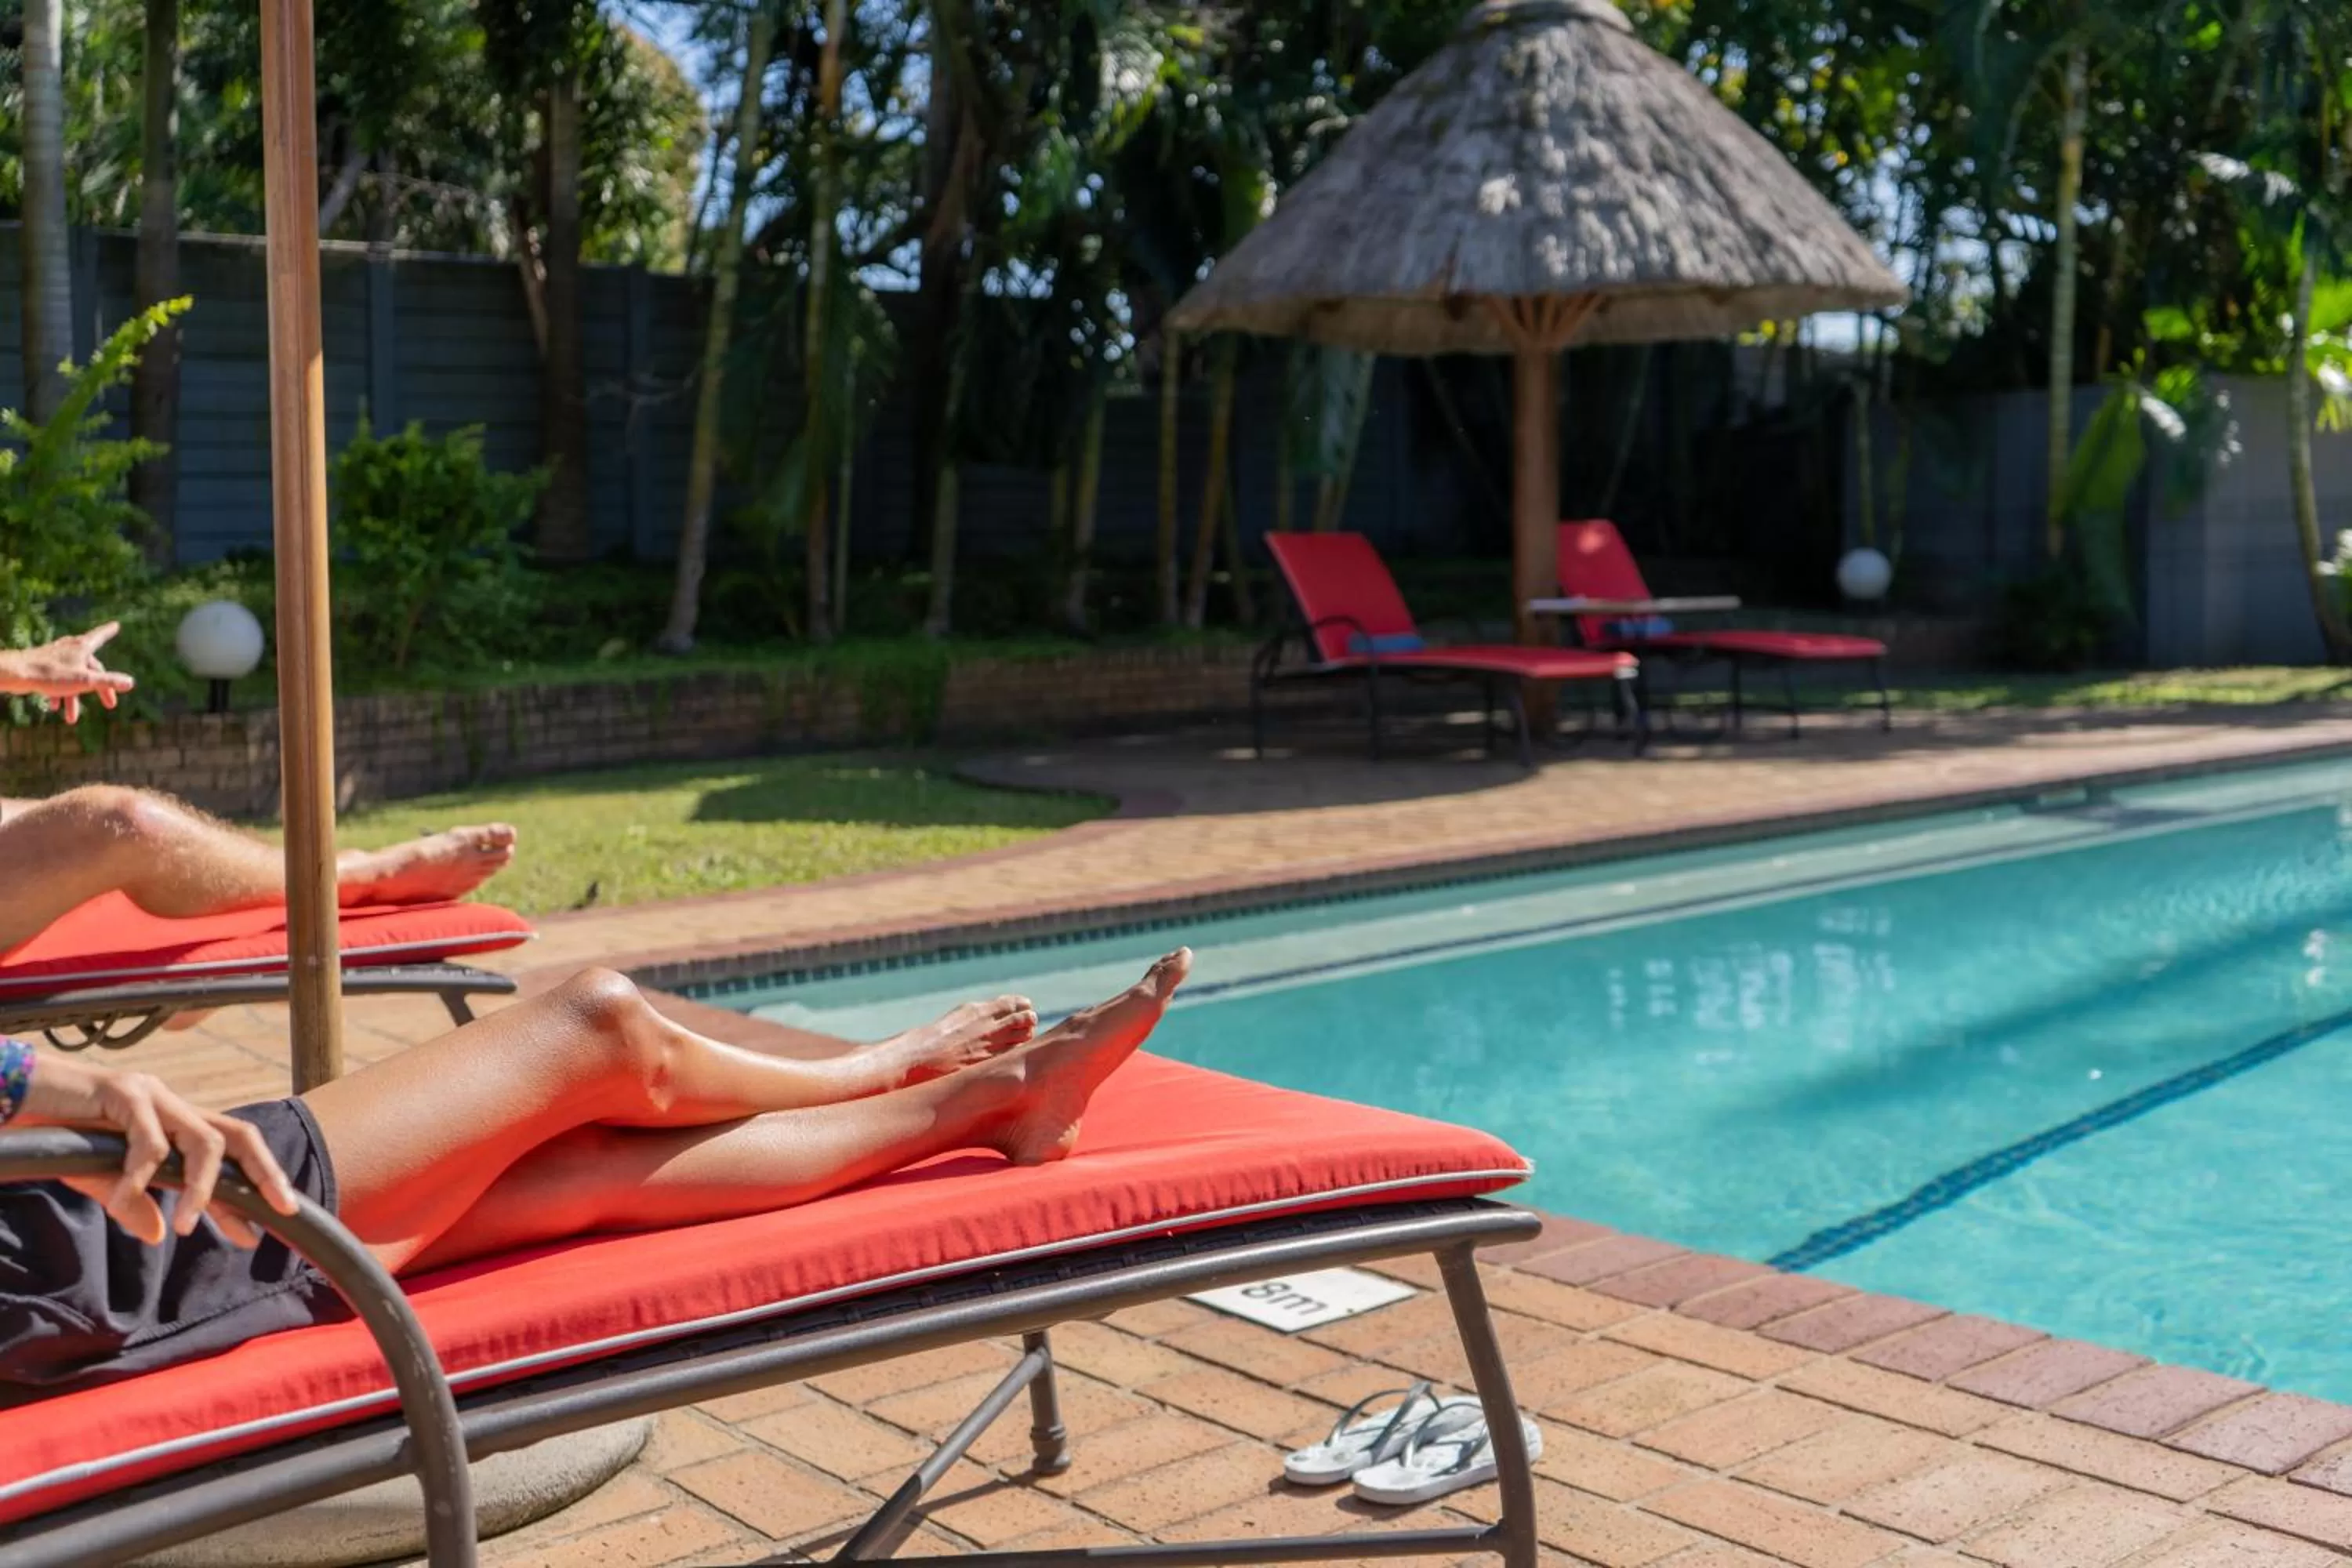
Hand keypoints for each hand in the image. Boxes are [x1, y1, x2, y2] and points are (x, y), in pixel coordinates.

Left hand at [0, 623, 136, 723]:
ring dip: (74, 699)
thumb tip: (130, 683)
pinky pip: (58, 680)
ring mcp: (55, 656)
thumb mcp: (85, 680)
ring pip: (73, 677)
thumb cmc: (51, 674)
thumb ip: (108, 681)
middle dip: (99, 689)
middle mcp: (69, 648)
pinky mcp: (43, 665)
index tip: (116, 625)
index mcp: (81, 647)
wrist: (17, 674)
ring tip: (71, 718)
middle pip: (90, 668)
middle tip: (110, 705)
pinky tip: (53, 707)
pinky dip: (59, 694)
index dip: (109, 632)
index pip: (100, 636)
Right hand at [15, 1052, 300, 1246]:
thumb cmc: (56, 1133)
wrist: (14, 1094)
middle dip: (265, 1172)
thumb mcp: (98, 1178)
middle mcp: (171, 1105)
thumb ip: (131, 1201)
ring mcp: (152, 1094)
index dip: (248, 1190)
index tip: (257, 1233)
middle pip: (237, 1134)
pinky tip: (121, 1201)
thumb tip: (158, 1234)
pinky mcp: (124, 1091)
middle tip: (278, 1210)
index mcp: (171, 1122)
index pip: (227, 1155)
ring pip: (203, 1140)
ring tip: (188, 1227)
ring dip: (201, 1188)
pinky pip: (147, 1141)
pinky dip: (139, 1177)